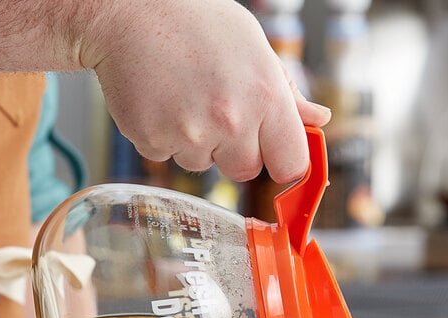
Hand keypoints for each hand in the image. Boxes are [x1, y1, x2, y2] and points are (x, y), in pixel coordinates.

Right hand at [81, 0, 330, 182]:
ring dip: (198, 143)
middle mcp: (231, 121)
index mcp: (265, 97)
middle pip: (246, 171)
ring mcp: (189, 135)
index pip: (292, 165)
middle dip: (236, 150)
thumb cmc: (196, 22)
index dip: (283, 163)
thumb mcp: (254, 47)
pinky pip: (168, 157)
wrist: (128, 10)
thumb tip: (318, 119)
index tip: (275, 158)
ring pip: (204, 165)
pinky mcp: (152, 142)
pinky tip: (161, 102)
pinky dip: (165, 138)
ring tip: (184, 97)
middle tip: (217, 109)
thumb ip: (289, 93)